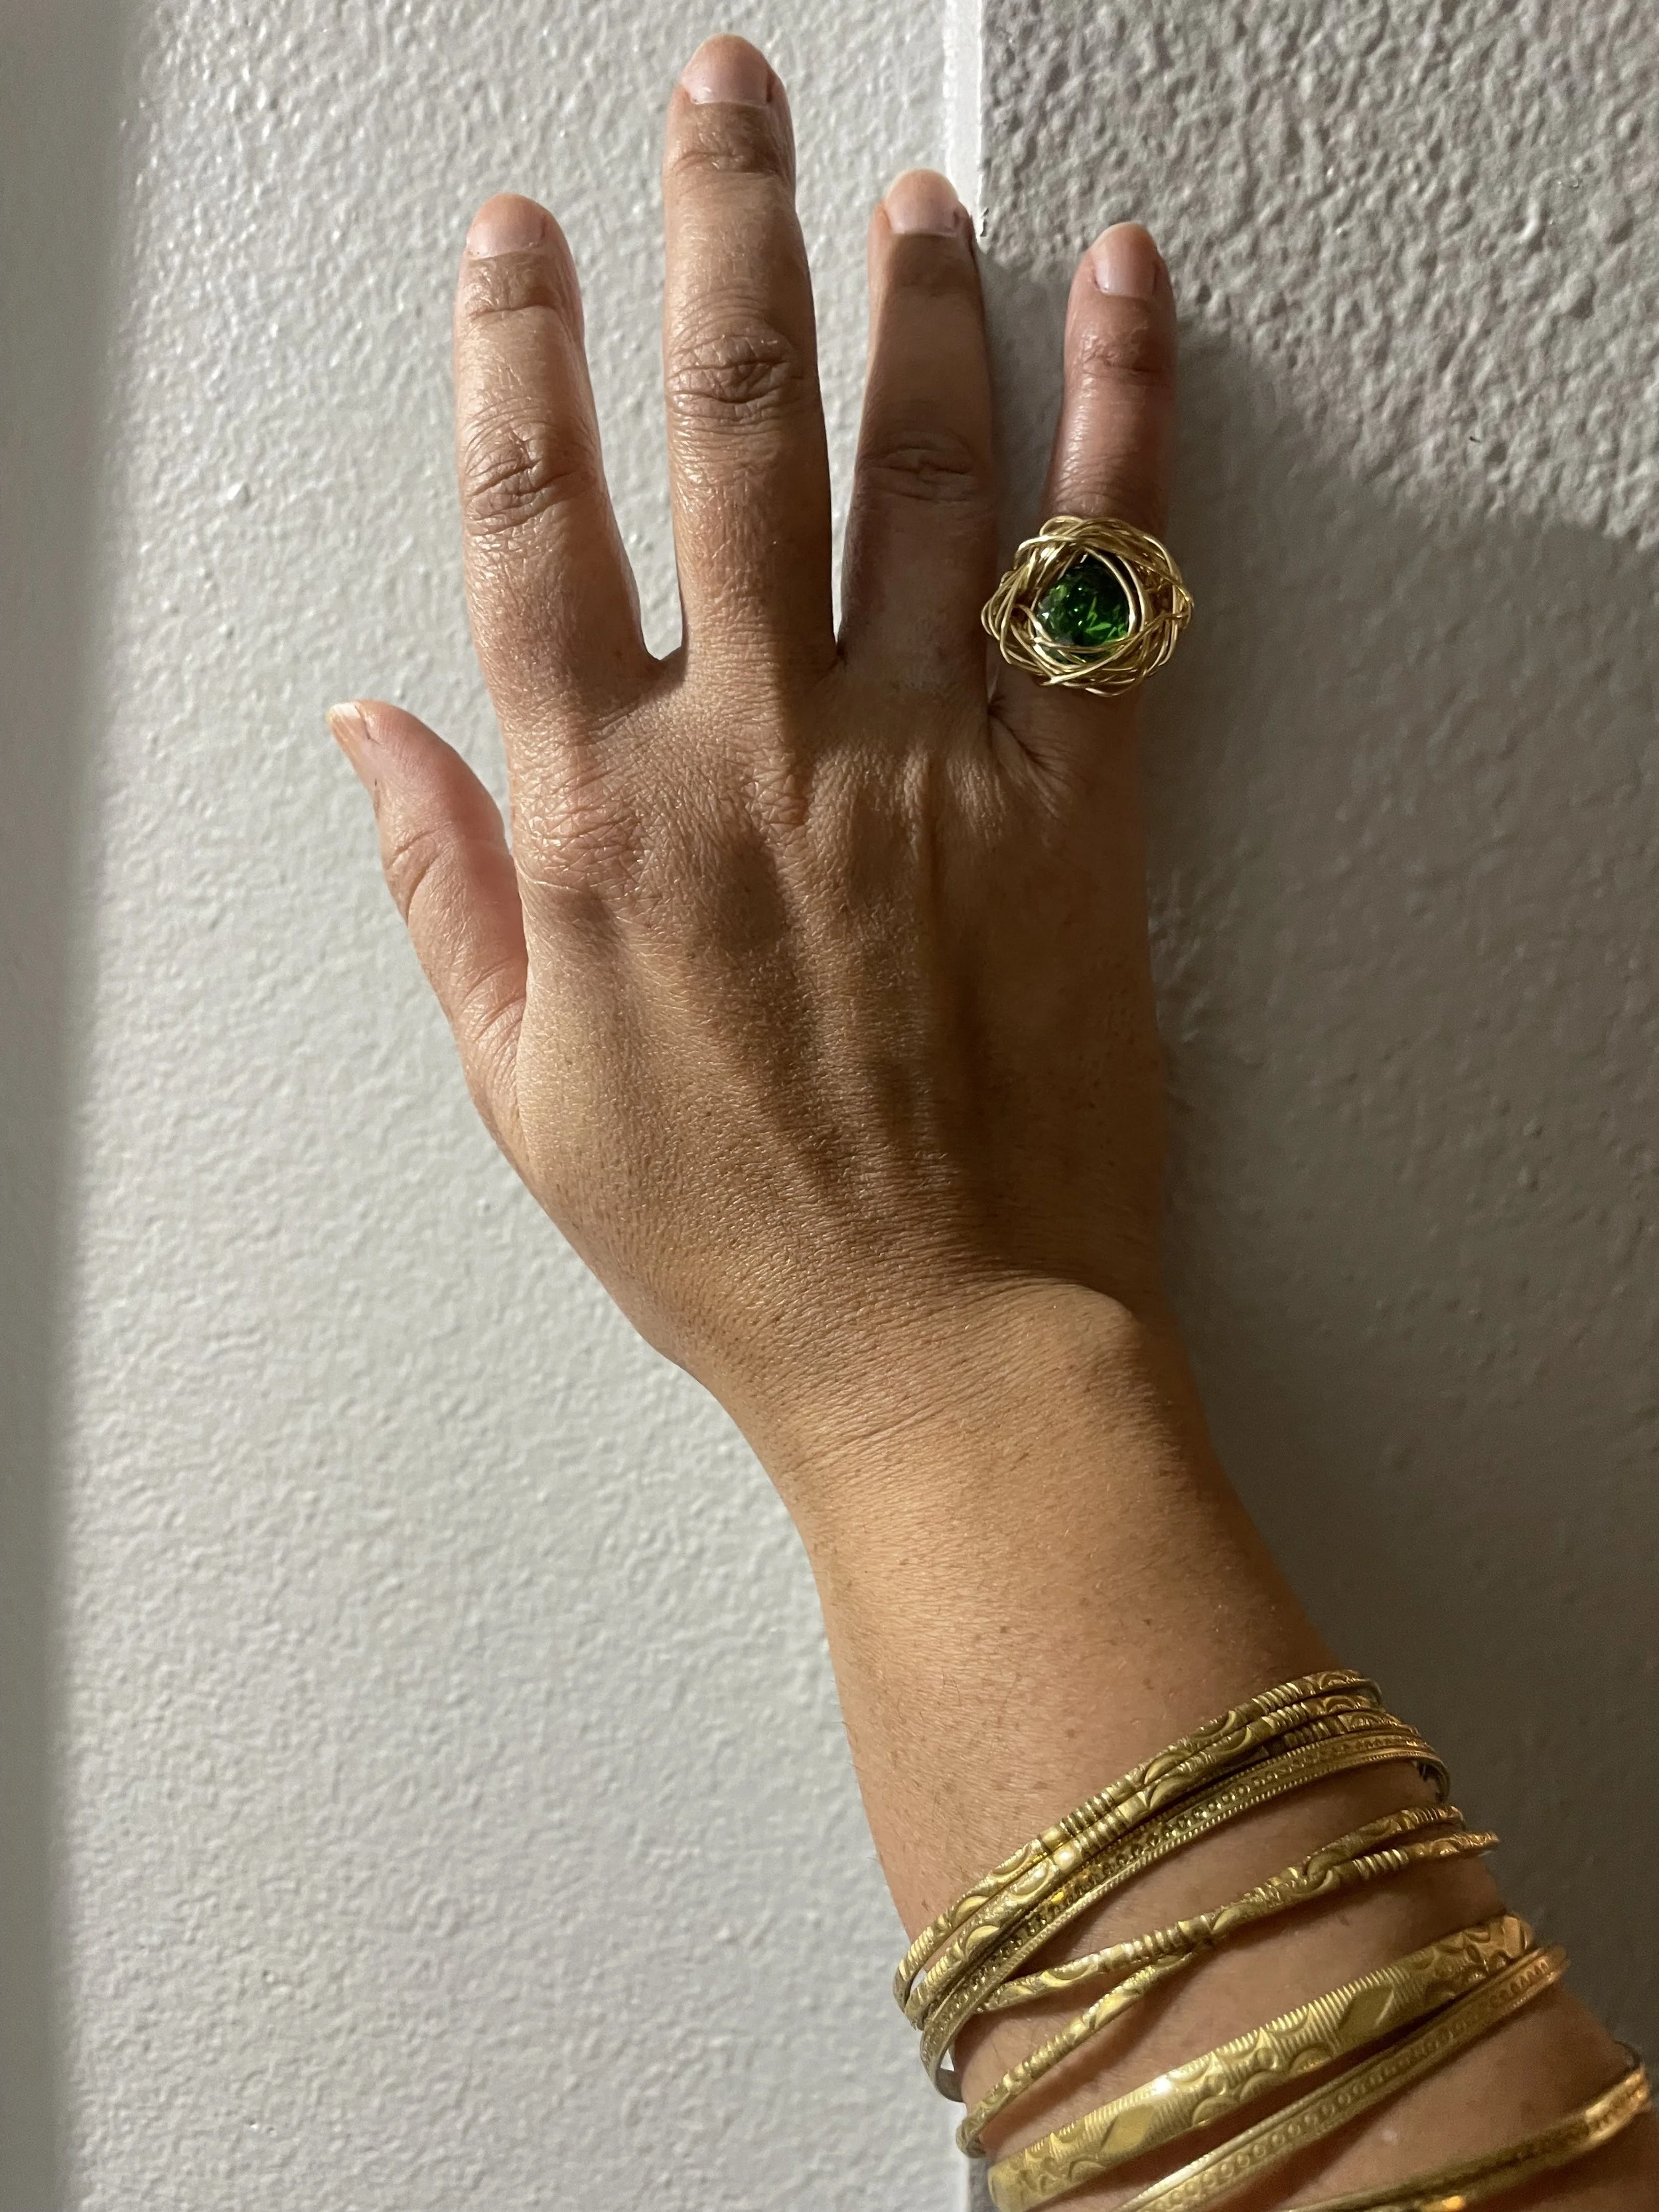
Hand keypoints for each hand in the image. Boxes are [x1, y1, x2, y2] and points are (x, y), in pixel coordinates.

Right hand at [331, 35, 1180, 1490]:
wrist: (944, 1345)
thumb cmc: (735, 1237)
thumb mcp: (523, 1087)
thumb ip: (443, 886)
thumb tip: (368, 726)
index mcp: (608, 822)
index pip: (534, 524)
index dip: (515, 358)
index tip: (517, 243)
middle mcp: (763, 754)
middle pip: (730, 425)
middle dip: (714, 227)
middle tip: (718, 92)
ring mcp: (928, 763)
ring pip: (919, 460)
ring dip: (908, 292)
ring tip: (898, 188)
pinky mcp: (1074, 803)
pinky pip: (1103, 568)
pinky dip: (1120, 413)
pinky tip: (1119, 291)